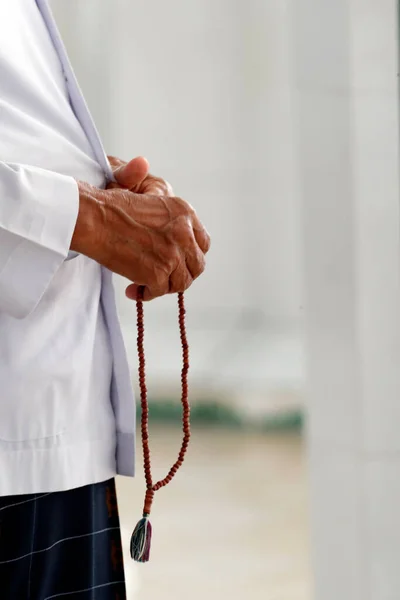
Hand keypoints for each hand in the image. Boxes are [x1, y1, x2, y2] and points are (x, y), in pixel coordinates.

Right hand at [72, 161, 209, 300]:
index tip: (178, 260)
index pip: (202, 243)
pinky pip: (159, 292)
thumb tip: (168, 215)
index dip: (190, 255)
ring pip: (181, 282)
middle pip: (196, 265)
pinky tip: (133, 289)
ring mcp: (172, 256)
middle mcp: (184, 234)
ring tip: (146, 284)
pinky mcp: (157, 274)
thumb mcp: (148, 196)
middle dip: (180, 274)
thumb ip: (165, 208)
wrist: (93, 218)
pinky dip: (146, 294)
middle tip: (162, 276)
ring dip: (164, 286)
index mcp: (184, 213)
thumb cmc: (112, 207)